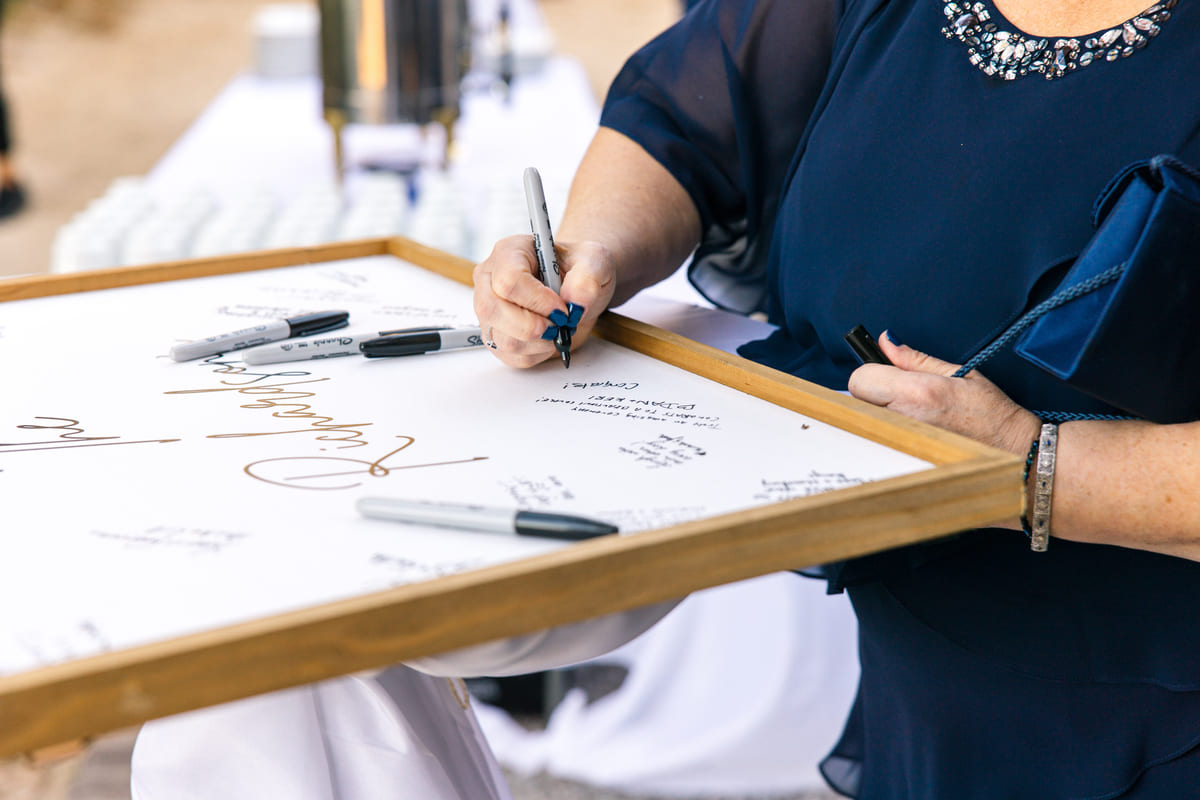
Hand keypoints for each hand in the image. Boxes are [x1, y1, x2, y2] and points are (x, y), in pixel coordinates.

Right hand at [472, 235, 615, 367]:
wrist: (577, 288)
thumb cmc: (579, 269)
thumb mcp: (594, 261)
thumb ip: (588, 277)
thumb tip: (575, 302)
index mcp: (509, 252)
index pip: (508, 280)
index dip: (537, 301)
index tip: (563, 309)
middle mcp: (490, 279)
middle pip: (492, 310)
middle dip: (533, 327)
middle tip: (561, 324)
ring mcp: (488, 308)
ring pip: (501, 338)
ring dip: (539, 342)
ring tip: (558, 329)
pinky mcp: (494, 334)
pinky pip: (510, 355)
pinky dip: (536, 353)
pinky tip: (549, 338)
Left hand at [847, 333, 1040, 455]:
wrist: (1013, 453)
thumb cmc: (991, 413)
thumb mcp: (958, 373)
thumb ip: (914, 358)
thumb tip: (885, 341)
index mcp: (918, 393)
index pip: (860, 379)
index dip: (871, 373)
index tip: (886, 375)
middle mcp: (905, 420)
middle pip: (858, 401)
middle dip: (874, 394)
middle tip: (903, 396)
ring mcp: (901, 444)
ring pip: (866, 422)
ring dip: (879, 415)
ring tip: (913, 414)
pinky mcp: (903, 460)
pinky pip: (878, 442)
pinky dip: (887, 434)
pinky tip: (913, 432)